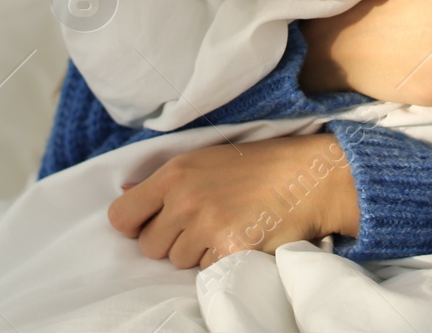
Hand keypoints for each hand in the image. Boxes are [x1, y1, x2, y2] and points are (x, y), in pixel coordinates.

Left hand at [106, 134, 358, 269]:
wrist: (309, 177)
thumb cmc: (257, 166)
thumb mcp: (204, 160)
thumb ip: (164, 182)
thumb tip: (125, 195)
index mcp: (174, 174)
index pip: (121, 216)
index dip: (135, 226)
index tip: (154, 224)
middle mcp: (185, 199)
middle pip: (150, 246)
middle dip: (172, 242)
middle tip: (204, 224)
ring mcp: (207, 226)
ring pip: (178, 262)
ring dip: (199, 253)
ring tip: (228, 227)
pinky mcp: (230, 251)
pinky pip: (207, 272)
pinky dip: (222, 263)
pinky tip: (242, 239)